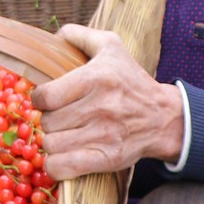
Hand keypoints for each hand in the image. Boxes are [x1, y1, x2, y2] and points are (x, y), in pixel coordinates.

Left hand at [32, 25, 185, 179]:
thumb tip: (53, 36)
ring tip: (66, 134)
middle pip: (47, 122)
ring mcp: (103, 135)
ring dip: (54, 141)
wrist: (163, 117)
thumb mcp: (111, 46)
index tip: (48, 99)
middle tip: (62, 117)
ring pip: (52, 145)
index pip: (46, 96)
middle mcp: (100, 107)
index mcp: (96, 78)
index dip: (40, 99)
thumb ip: (79, 35)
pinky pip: (63, 167)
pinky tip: (64, 155)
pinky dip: (57, 165)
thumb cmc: (130, 80)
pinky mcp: (107, 158)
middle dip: (49, 120)